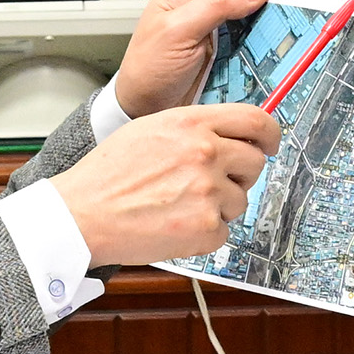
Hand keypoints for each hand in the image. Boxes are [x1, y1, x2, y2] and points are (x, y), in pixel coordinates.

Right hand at [52, 103, 280, 265]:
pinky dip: (204, 233)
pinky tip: (175, 224)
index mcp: (192, 124)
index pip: (255, 121)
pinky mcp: (206, 229)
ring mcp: (208, 192)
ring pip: (240, 200)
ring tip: (180, 205)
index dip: (269, 135)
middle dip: (239, 174)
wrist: (83, 214)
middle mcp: (205, 153)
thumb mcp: (151, 129)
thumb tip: (229, 135)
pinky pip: (224, 231)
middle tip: (210, 183)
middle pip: (255, 162)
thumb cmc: (109, 175)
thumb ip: (194, 127)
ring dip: (219, 206)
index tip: (269, 144)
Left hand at [107, 0, 276, 117]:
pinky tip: (280, 44)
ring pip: (254, 19)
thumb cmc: (146, 68)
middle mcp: (205, 8)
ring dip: (270, 21)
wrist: (142, 109)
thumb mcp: (176, 30)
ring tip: (295, 19)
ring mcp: (219, 33)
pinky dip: (267, 46)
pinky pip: (254, 46)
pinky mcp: (229, 56)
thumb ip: (214, 6)